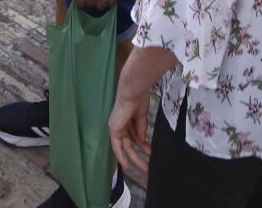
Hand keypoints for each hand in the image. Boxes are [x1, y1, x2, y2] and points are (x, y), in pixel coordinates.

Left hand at [109, 63, 155, 177]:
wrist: (133, 93)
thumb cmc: (139, 100)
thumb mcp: (142, 118)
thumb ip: (141, 130)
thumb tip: (142, 141)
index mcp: (128, 120)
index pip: (133, 136)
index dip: (140, 145)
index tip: (146, 152)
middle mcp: (121, 125)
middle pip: (130, 144)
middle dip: (139, 155)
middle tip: (147, 165)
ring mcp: (117, 128)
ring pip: (126, 147)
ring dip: (135, 157)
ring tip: (145, 167)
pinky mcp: (114, 130)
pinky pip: (117, 146)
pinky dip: (121, 156)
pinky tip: (126, 165)